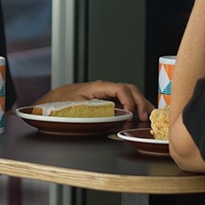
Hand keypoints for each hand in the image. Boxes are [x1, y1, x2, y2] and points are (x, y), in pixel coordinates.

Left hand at [34, 80, 154, 120]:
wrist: (54, 101)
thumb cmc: (62, 104)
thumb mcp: (75, 108)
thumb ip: (94, 110)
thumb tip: (112, 115)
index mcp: (97, 87)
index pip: (119, 88)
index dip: (128, 100)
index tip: (131, 113)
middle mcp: (105, 88)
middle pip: (129, 89)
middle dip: (140, 102)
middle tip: (144, 117)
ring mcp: (108, 94)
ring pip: (131, 94)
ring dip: (142, 105)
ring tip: (149, 118)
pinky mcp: (109, 101)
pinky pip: (127, 101)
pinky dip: (137, 108)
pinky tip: (144, 116)